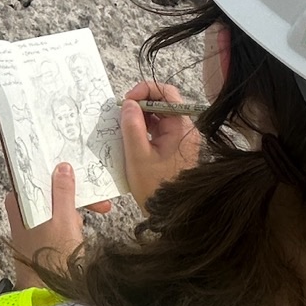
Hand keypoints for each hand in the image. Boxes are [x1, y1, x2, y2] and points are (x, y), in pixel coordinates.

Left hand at [5, 163, 106, 290]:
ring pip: (56, 206)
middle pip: (51, 191)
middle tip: (99, 204)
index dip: (63, 173)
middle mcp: (21, 210)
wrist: (46, 295)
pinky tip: (79, 234)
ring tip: (87, 225)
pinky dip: (70, 224)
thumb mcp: (63, 219)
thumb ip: (63, 191)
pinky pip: (56, 221)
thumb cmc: (51, 258)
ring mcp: (29, 224)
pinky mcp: (37, 237)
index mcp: (19, 200)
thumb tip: (62, 167)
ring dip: (76, 212)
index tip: (83, 175)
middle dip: (76, 197)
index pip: (40, 175)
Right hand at [120, 82, 201, 212]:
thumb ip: (132, 126)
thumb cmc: (155, 188)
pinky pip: (159, 129)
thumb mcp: (137, 156)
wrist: (170, 214)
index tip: (126, 101)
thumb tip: (128, 103)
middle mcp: (185, 129)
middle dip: (140, 104)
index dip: (145, 90)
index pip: (167, 93)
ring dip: (141, 117)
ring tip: (124, 127)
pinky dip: (144, 129)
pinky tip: (131, 137)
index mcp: (182, 128)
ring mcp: (181, 138)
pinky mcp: (175, 148)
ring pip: (159, 116)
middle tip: (121, 114)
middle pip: (163, 103)